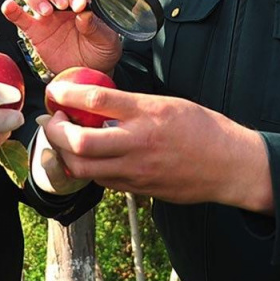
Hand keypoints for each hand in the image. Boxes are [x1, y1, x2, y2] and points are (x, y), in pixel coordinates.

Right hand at [1, 0, 121, 74]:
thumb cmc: (100, 51)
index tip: (80, 6)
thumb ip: (97, 27)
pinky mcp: (33, 30)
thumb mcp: (107, 40)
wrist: (88, 72)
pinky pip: (18, 15)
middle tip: (61, 5)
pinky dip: (11, 9)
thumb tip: (85, 15)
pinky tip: (9, 6)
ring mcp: (44, 13)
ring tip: (46, 12)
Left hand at [41, 83, 273, 212]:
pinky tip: (87, 157)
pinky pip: (101, 180)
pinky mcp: (138, 189)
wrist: (229, 164)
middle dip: (56, 131)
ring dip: (64, 153)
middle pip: (79, 142)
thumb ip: (130, 105)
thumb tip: (94, 101)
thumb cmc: (201, 128)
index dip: (66, 95)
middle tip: (51, 120)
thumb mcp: (166, 103)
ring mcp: (136, 170)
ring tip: (63, 140)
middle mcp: (137, 142)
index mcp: (146, 113)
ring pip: (84, 168)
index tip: (54, 91)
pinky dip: (86, 168)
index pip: (95, 100)